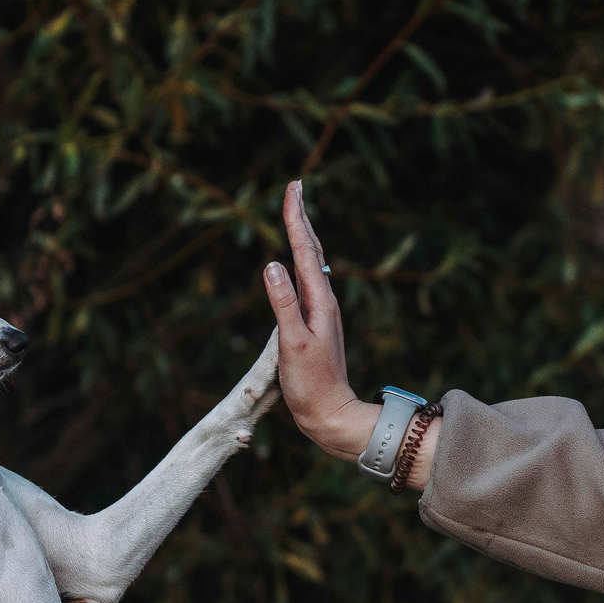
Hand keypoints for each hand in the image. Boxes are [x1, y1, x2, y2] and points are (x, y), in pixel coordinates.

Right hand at [262, 181, 376, 461]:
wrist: (330, 414)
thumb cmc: (310, 385)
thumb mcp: (292, 344)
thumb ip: (283, 304)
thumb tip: (272, 263)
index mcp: (320, 302)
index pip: (305, 250)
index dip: (296, 218)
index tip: (293, 188)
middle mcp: (324, 302)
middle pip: (311, 251)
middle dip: (301, 218)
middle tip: (295, 188)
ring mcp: (321, 313)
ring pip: (312, 264)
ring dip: (303, 236)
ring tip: (297, 214)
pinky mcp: (316, 324)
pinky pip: (308, 282)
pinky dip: (302, 262)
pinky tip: (301, 264)